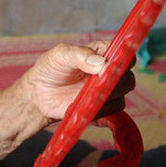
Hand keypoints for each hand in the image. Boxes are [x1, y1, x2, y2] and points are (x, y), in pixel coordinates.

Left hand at [20, 41, 134, 125]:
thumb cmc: (50, 69)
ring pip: (121, 96)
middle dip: (116, 81)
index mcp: (101, 53)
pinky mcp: (101, 108)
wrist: (38, 94)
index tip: (113, 64)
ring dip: (106, 97)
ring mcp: (106, 91)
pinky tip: (84, 107)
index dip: (123, 58)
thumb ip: (79, 54)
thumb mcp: (60, 55)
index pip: (123, 53)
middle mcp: (108, 72)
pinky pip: (111, 113)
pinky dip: (99, 111)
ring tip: (85, 96)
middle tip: (98, 82)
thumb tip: (101, 63)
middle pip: (127, 77)